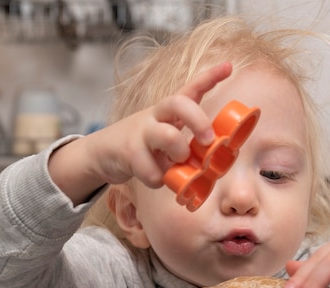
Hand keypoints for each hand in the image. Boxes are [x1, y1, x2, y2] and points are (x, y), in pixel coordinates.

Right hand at [48, 62, 232, 204]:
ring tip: (177, 163)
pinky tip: (155, 176)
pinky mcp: (129, 152)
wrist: (101, 153)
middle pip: (178, 103)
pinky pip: (153, 171)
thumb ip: (187, 143)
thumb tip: (216, 157)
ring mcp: (140, 132)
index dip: (209, 77)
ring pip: (167, 136)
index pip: (190, 88)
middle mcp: (155, 116)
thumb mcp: (165, 136)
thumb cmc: (143, 146)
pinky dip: (158, 179)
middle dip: (199, 121)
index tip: (228, 67)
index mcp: (168, 111)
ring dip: (179, 154)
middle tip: (208, 140)